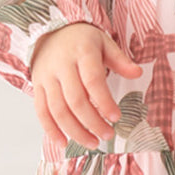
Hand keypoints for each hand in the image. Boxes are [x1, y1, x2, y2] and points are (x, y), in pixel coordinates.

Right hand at [30, 23, 142, 150]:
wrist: (51, 31)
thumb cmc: (82, 40)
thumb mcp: (104, 42)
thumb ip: (120, 60)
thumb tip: (137, 73)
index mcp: (82, 52)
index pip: (93, 81)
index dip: (104, 102)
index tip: (116, 117)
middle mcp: (61, 66)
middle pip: (75, 100)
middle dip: (92, 122)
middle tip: (107, 135)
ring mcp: (47, 77)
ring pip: (58, 110)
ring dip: (75, 130)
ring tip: (92, 143)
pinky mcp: (37, 87)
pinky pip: (41, 111)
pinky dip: (51, 130)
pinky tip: (64, 143)